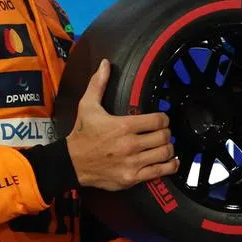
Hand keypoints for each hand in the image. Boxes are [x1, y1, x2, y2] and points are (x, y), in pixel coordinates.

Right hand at [66, 59, 179, 190]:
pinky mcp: (131, 178)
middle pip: (164, 136)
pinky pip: (160, 171)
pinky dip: (169, 166)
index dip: (164, 118)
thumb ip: (99, 84)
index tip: (161, 119)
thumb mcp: (87, 106)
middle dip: (166, 132)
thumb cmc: (82, 134)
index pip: (158, 120)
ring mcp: (132, 162)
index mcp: (123, 125)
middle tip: (162, 132)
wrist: (71, 163)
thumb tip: (105, 63)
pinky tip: (169, 161)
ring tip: (163, 145)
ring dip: (168, 148)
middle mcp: (130, 145)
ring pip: (165, 153)